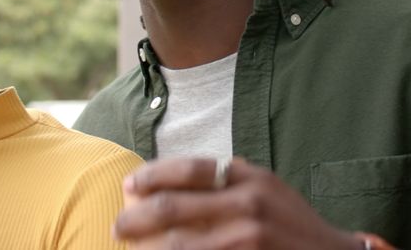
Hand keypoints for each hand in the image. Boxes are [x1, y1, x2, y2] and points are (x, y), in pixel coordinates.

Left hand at [115, 157, 360, 249]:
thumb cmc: (292, 225)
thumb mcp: (267, 190)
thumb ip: (230, 180)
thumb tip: (176, 176)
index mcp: (250, 176)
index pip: (188, 168)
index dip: (151, 175)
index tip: (129, 185)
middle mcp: (248, 202)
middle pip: (173, 207)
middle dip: (135, 217)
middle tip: (117, 226)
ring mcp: (248, 237)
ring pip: (177, 244)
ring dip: (145, 248)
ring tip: (128, 249)